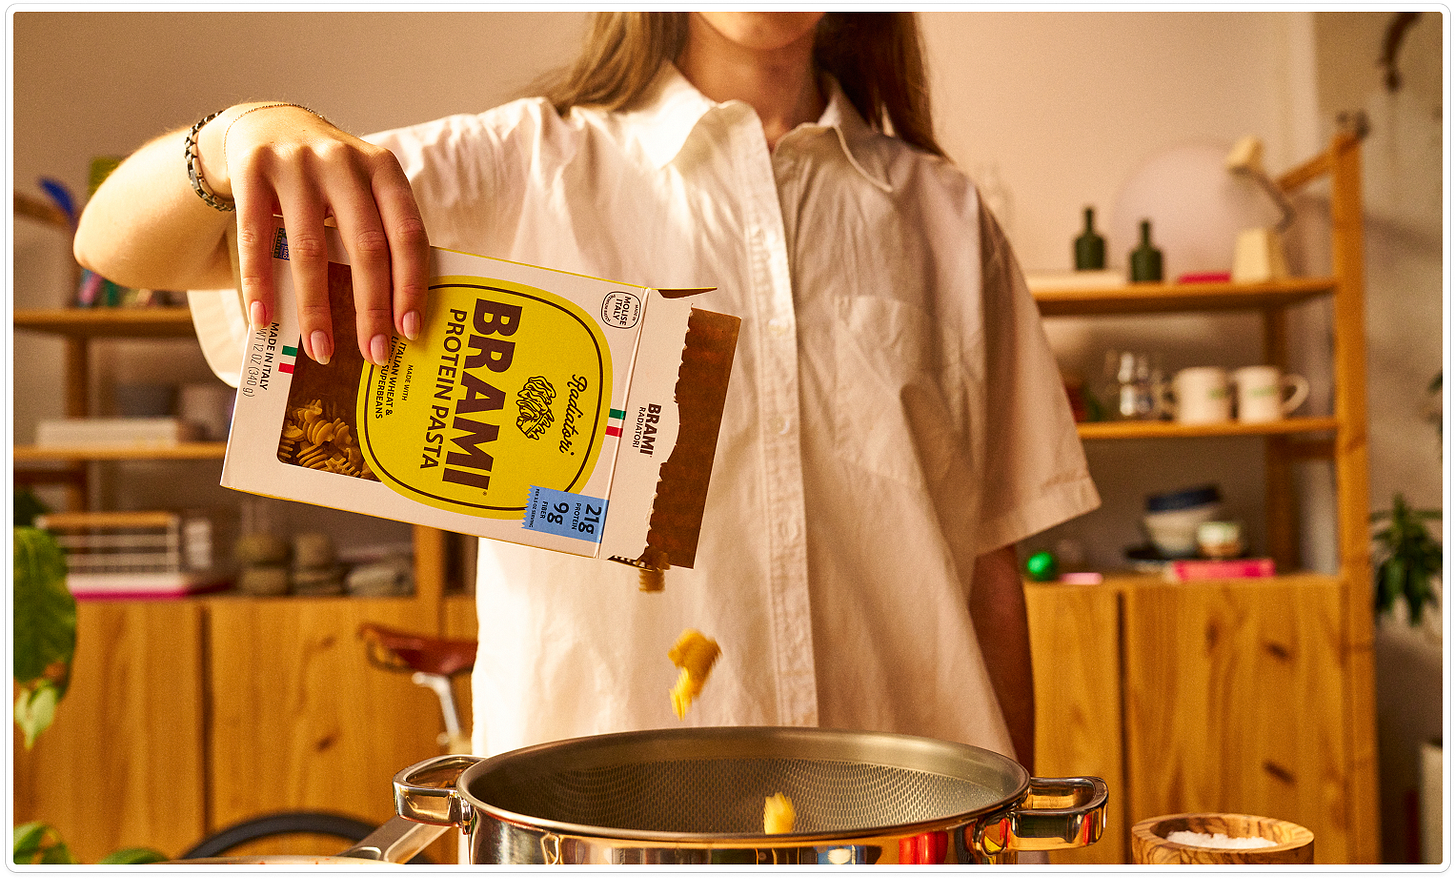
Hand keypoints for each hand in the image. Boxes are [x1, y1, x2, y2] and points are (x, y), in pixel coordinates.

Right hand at [206, 104, 429, 365]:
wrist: (267, 126)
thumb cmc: (329, 181)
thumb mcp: (362, 192)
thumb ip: (379, 236)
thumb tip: (394, 319)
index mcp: (384, 170)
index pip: (408, 234)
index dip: (410, 286)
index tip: (410, 332)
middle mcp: (344, 161)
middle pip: (365, 246)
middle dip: (371, 308)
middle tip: (374, 356)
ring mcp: (296, 162)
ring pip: (310, 248)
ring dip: (315, 307)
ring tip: (320, 349)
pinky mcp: (251, 168)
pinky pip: (256, 237)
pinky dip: (260, 283)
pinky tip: (263, 319)